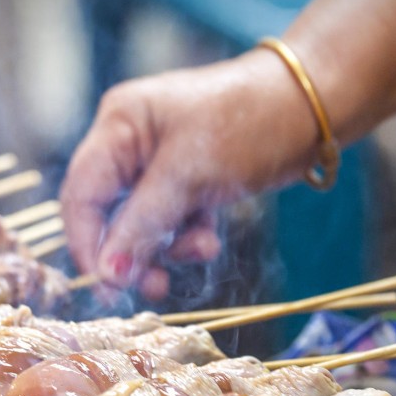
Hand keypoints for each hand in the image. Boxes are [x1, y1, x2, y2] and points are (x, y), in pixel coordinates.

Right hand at [60, 48, 318, 299]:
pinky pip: (170, 223)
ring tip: (202, 250)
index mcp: (118, 126)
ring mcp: (158, 164)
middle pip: (107, 213)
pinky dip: (186, 238)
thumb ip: (142, 224)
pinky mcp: (187, 182)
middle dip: (131, 251)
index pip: (81, 194)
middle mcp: (130, 143)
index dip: (88, 243)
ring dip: (166, 248)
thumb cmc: (248, 122)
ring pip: (140, 225)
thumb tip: (107, 275)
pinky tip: (210, 240)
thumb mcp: (189, 174)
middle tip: (152, 287)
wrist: (314, 108)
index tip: (107, 285)